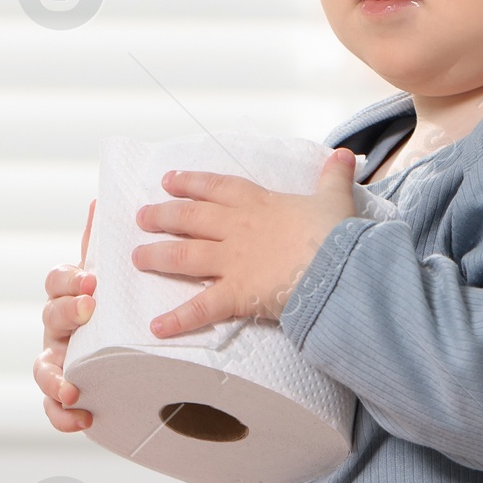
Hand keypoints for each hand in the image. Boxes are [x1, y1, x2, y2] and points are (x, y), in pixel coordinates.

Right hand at [35, 200, 94, 432]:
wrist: (127, 352)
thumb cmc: (112, 309)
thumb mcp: (109, 280)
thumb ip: (101, 248)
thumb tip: (99, 200)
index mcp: (68, 297)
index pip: (57, 282)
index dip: (69, 280)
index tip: (91, 281)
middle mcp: (58, 328)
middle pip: (50, 318)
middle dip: (66, 313)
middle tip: (89, 309)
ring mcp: (58, 360)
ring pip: (43, 367)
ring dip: (55, 376)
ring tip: (72, 387)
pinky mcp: (64, 393)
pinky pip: (54, 408)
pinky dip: (63, 415)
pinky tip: (83, 418)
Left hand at [132, 149, 356, 338]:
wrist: (337, 266)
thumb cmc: (337, 233)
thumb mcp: (335, 198)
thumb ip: (334, 176)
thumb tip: (345, 154)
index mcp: (259, 204)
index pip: (217, 187)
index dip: (191, 182)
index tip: (168, 180)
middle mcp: (237, 229)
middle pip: (190, 218)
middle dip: (163, 216)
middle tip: (141, 217)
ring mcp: (232, 261)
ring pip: (184, 255)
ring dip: (157, 256)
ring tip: (136, 257)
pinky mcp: (235, 294)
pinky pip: (200, 308)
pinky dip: (177, 319)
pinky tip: (155, 327)